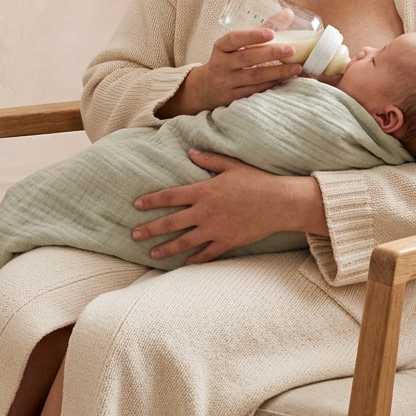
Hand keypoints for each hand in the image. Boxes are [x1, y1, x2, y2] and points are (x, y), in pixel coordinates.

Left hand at [131, 149, 323, 264]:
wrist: (280, 203)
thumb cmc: (257, 181)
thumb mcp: (231, 165)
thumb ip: (208, 159)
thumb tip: (190, 152)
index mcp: (204, 191)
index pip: (170, 196)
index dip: (151, 200)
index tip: (137, 205)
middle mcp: (205, 212)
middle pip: (171, 222)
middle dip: (151, 229)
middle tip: (134, 235)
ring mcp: (216, 230)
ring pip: (185, 242)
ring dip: (166, 248)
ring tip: (152, 253)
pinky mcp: (228, 242)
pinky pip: (207, 254)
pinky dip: (194, 260)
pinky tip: (183, 264)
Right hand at [158, 28, 301, 116]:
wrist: (205, 88)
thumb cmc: (227, 60)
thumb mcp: (235, 45)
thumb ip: (261, 30)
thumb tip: (288, 14)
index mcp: (221, 48)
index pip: (233, 39)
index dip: (251, 36)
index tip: (270, 33)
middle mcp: (221, 65)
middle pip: (246, 58)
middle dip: (270, 54)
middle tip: (291, 50)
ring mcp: (226, 83)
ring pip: (254, 77)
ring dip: (277, 72)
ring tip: (296, 68)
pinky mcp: (232, 98)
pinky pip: (255, 90)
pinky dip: (272, 84)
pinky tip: (285, 79)